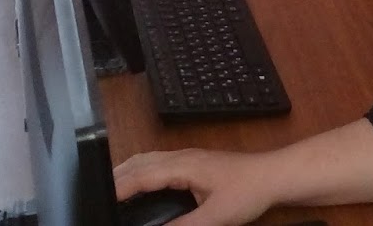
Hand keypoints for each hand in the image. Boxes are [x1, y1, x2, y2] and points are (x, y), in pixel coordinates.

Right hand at [114, 148, 271, 225]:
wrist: (274, 175)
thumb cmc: (249, 191)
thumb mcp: (216, 216)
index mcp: (183, 165)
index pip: (141, 175)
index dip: (119, 187)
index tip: (100, 197)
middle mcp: (182, 156)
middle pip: (140, 162)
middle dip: (117, 176)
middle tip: (98, 194)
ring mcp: (188, 156)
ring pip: (148, 159)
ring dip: (128, 171)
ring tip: (112, 188)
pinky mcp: (195, 162)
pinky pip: (159, 161)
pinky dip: (142, 170)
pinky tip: (142, 183)